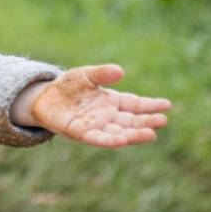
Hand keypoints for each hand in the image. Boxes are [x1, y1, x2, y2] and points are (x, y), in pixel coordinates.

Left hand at [27, 65, 170, 146]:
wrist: (44, 98)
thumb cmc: (67, 86)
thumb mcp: (85, 75)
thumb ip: (102, 74)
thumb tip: (121, 72)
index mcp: (110, 101)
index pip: (134, 104)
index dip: (150, 105)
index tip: (167, 105)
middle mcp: (107, 116)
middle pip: (131, 120)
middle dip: (147, 121)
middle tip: (163, 120)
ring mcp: (96, 126)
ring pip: (120, 132)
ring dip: (135, 134)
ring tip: (151, 133)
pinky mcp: (82, 133)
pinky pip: (100, 139)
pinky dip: (112, 139)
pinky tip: (124, 139)